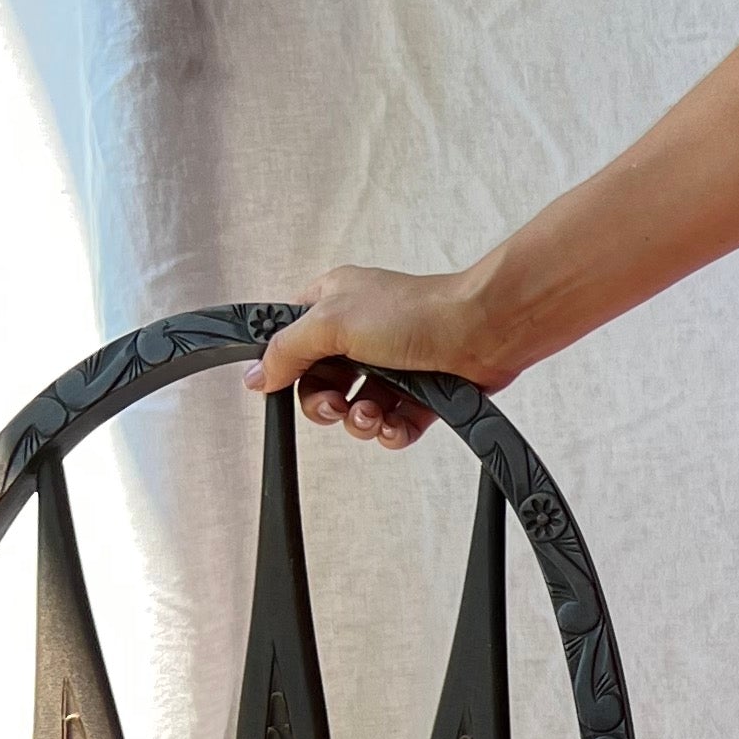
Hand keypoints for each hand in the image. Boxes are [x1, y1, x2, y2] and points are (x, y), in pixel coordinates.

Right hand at [245, 264, 510, 448]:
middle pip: (321, 386)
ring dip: (359, 421)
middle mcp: (359, 335)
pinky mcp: (420, 394)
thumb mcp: (331, 322)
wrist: (482, 330)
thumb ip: (287, 349)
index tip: (284, 387)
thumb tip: (256, 374)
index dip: (287, 370)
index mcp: (332, 305)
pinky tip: (393, 426)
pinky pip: (392, 425)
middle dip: (325, 405)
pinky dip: (389, 432)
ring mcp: (391, 366)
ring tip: (372, 414)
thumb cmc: (415, 311)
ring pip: (356, 410)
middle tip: (336, 406)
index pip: (291, 344)